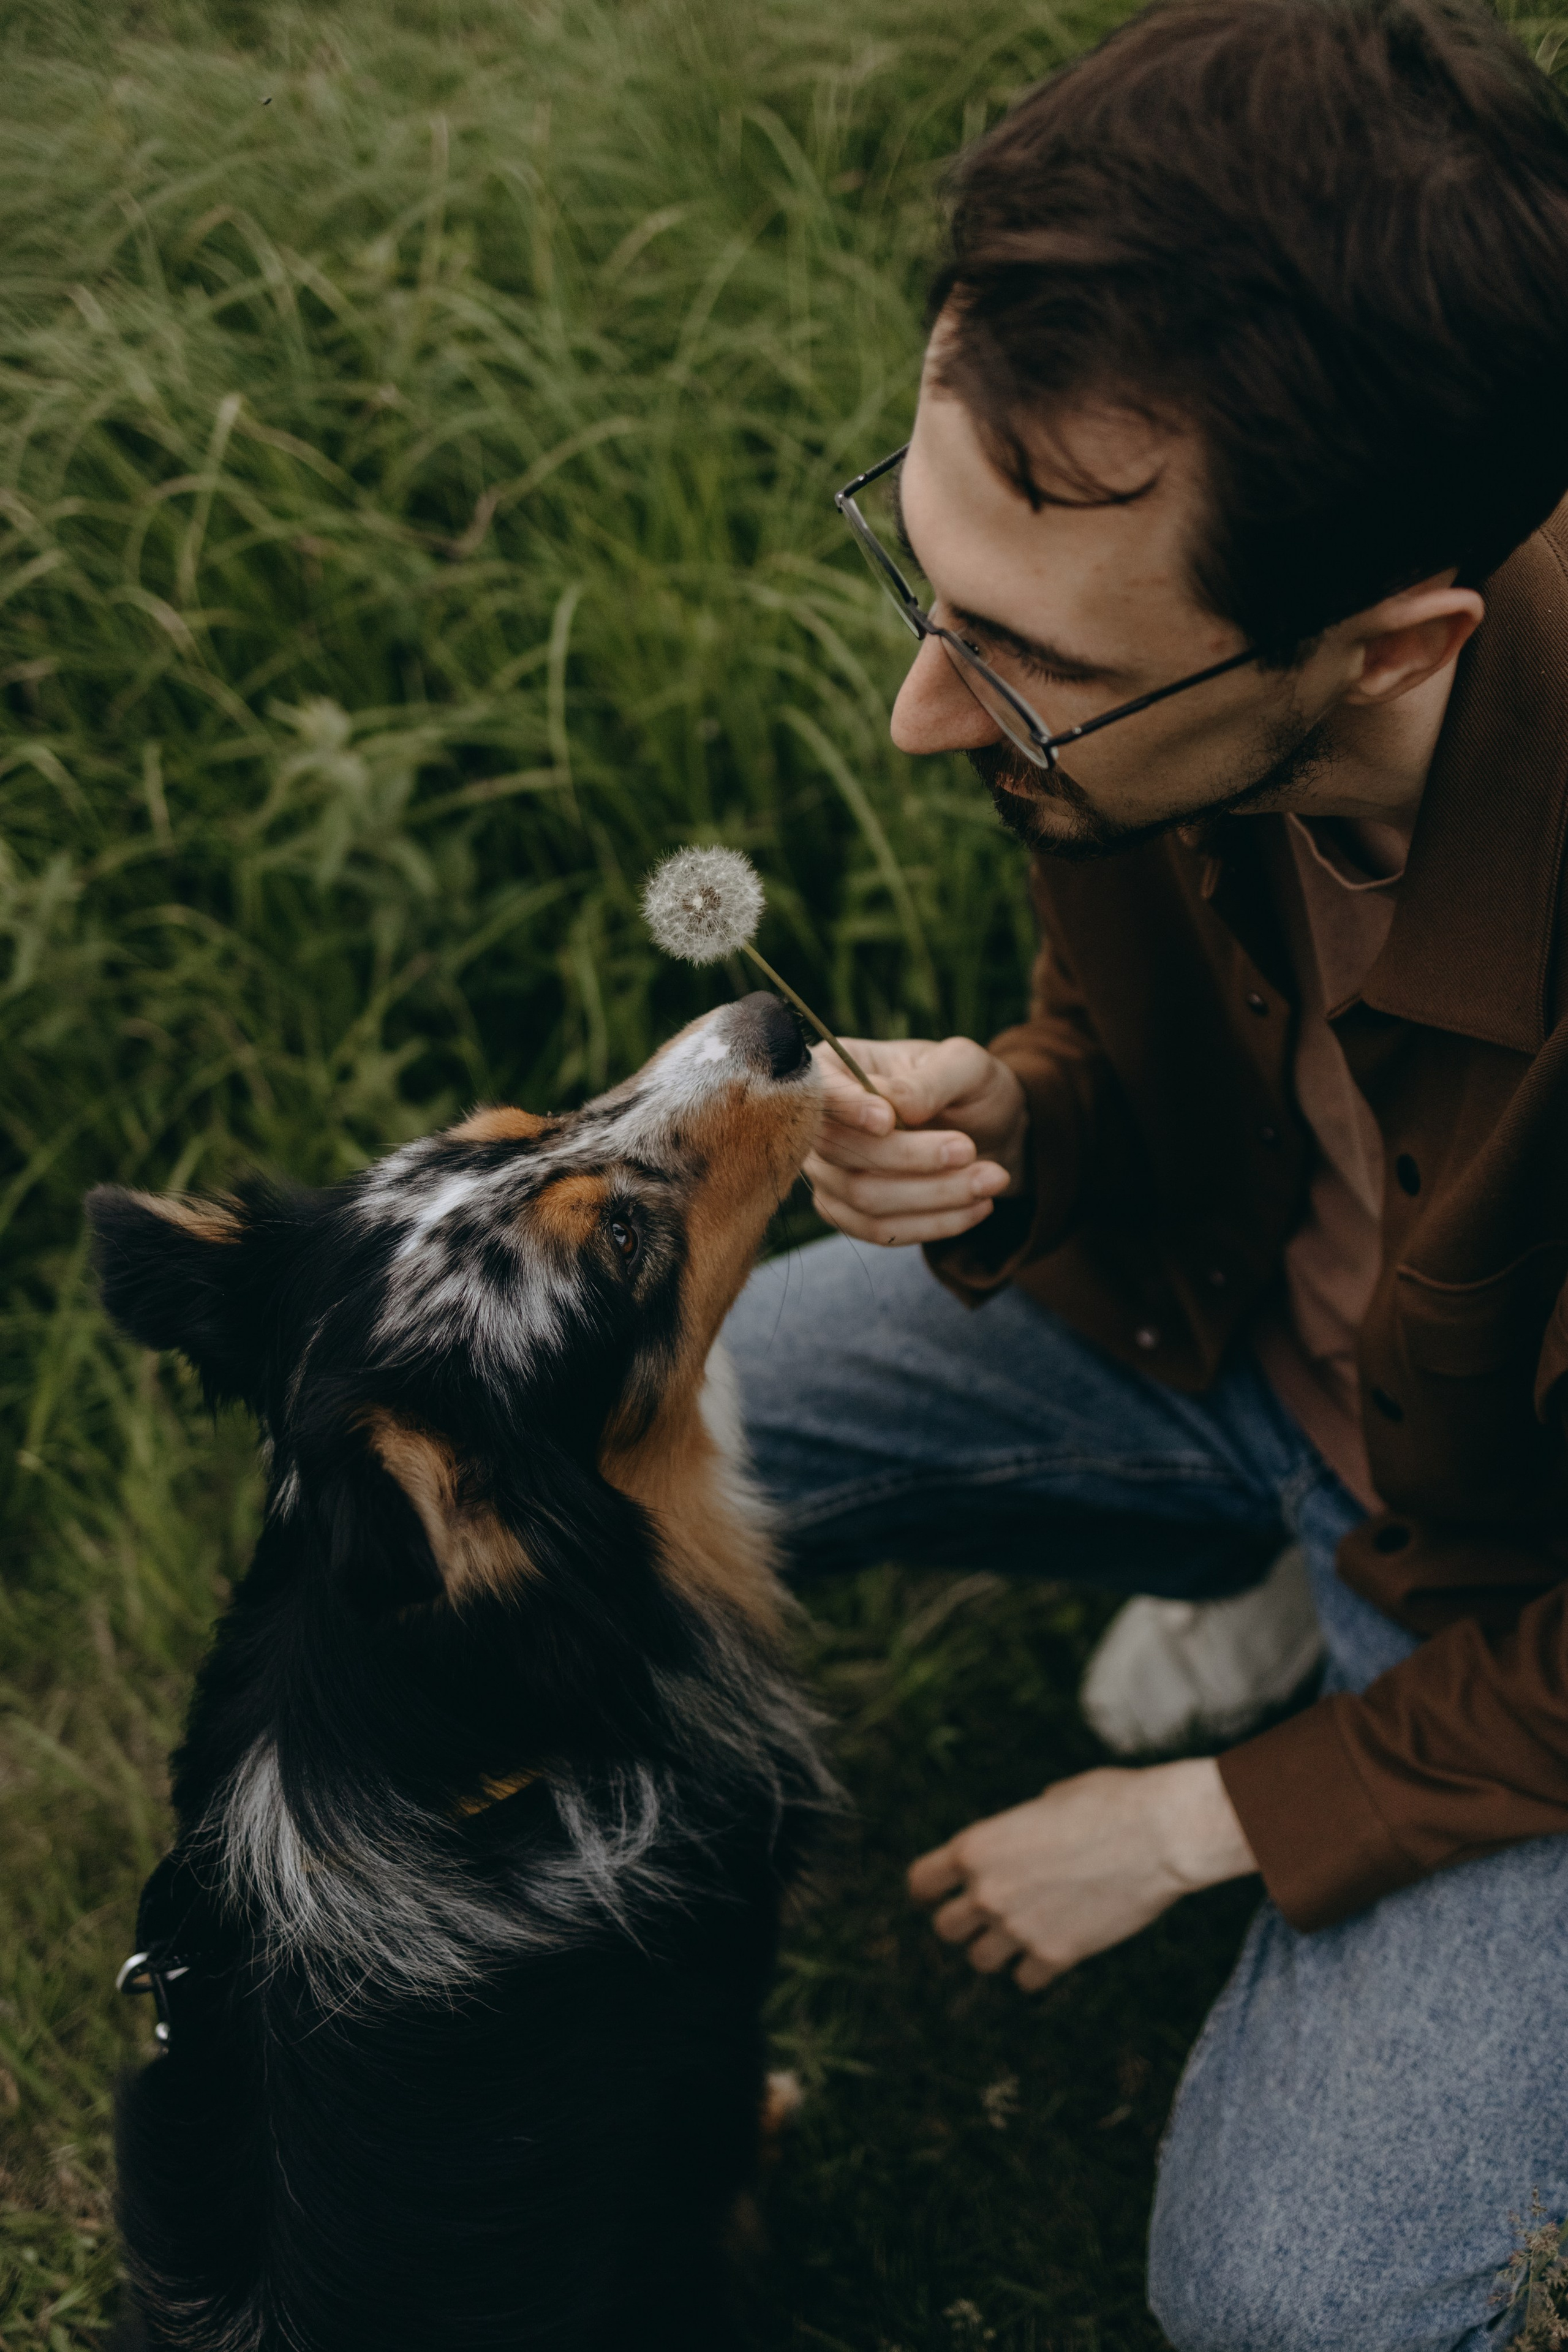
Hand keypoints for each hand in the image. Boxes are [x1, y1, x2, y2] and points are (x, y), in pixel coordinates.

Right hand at [804, 1035, 1027, 1247]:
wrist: (990, 1132)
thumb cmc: (969, 1088)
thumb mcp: (964, 1066)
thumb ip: (929, 1081)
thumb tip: (893, 1105)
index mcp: (836, 1068)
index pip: (819, 1091)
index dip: (846, 1108)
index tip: (887, 1120)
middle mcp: (820, 1124)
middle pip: (839, 1150)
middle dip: (909, 1157)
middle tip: (969, 1150)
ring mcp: (828, 1173)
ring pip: (863, 1197)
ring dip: (932, 1195)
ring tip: (991, 1179)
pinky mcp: (848, 1214)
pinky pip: (878, 1230)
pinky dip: (932, 1224)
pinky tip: (977, 1207)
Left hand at [907, 1759, 1257, 1991]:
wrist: (1160, 1834)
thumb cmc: (1109, 1801)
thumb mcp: (1047, 1801)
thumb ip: (1017, 1831)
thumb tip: (1020, 1845)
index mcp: (976, 1847)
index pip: (922, 1882)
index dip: (929, 1887)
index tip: (940, 1891)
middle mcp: (987, 1892)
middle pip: (946, 1928)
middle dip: (965, 1920)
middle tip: (991, 1911)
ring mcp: (1019, 1929)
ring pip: (980, 1960)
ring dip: (996, 1949)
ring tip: (1024, 1929)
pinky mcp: (1056, 1956)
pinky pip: (1025, 1980)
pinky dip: (1036, 1968)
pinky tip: (1056, 1946)